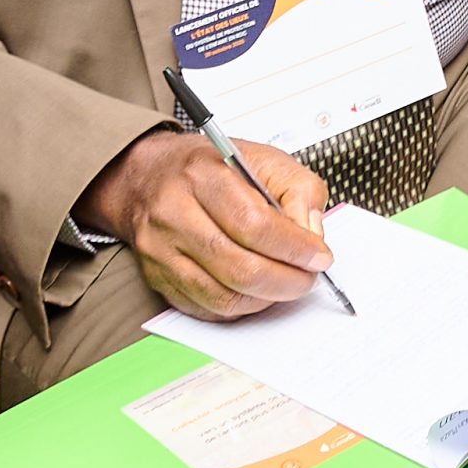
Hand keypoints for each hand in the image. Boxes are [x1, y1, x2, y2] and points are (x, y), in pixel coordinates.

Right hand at [76, 129, 331, 320]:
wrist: (148, 177)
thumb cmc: (210, 167)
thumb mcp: (264, 159)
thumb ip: (299, 190)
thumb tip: (312, 234)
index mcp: (202, 176)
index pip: (253, 224)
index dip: (293, 247)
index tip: (320, 257)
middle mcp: (173, 215)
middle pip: (237, 267)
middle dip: (284, 280)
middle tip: (308, 278)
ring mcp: (160, 252)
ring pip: (221, 295)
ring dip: (264, 299)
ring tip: (287, 285)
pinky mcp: (157, 278)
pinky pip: (204, 308)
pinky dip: (239, 308)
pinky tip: (257, 293)